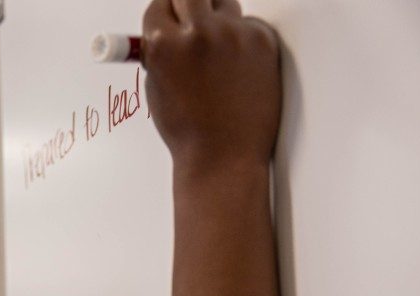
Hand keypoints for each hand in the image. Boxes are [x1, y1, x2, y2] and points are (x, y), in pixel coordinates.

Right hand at [142, 0, 280, 168]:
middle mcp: (199, 33)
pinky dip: (240, 38)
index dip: (163, 13)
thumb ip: (160, 50)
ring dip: (215, 16)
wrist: (224, 155)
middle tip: (189, 19)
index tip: (168, 17)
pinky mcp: (263, 39)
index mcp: (164, 45)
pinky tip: (236, 68)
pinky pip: (247, 24)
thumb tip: (167, 23)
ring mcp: (234, 34)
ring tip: (214, 51)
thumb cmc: (188, 128)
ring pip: (222, 2)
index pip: (159, 4)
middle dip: (186, 4)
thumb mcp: (157, 86)